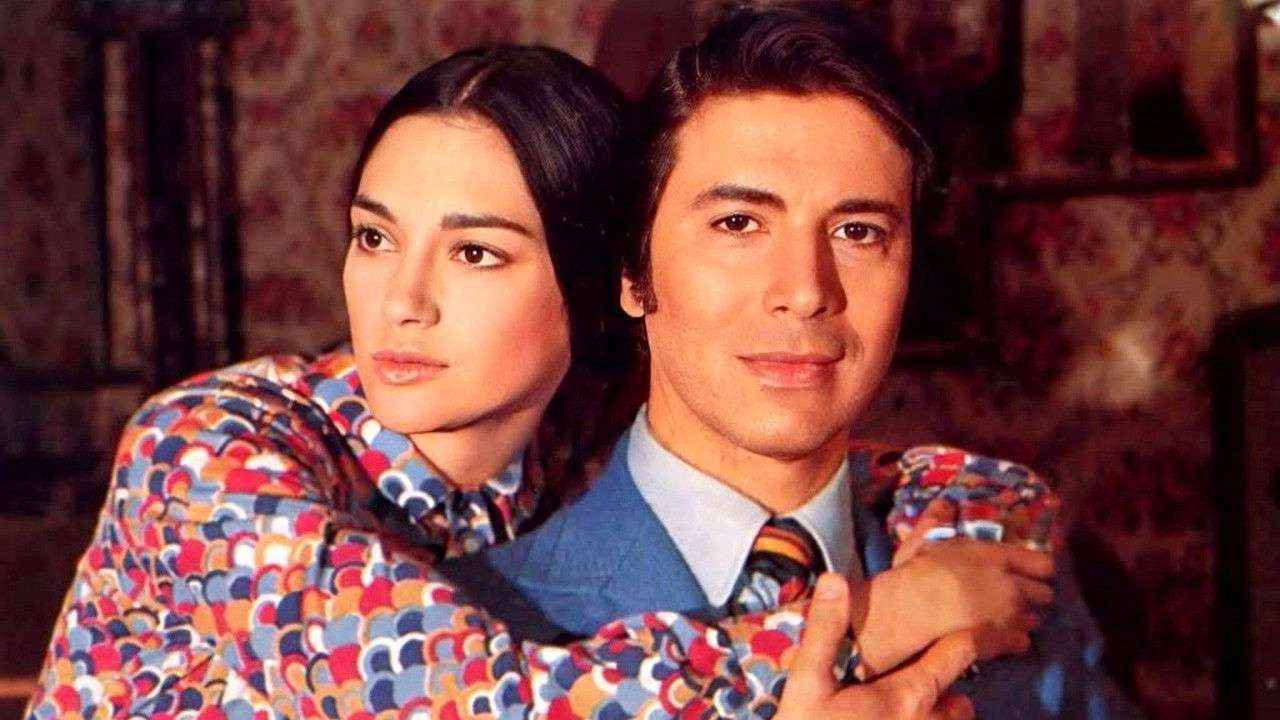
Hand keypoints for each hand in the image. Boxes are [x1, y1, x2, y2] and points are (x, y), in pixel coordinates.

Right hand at [777, 573, 1030, 719]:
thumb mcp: (806, 681)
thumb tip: (836, 579)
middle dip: (952, 690)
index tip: (1003, 628)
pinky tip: (903, 719)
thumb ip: (825, 630)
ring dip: (942, 716)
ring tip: (916, 708)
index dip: (981, 636)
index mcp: (907, 695)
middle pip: (960, 702)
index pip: (958, 653)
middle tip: (930, 677)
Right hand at [855, 539, 1052, 674]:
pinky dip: (1015, 640)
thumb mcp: (925, 540)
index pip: (1042, 563)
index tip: (1031, 572)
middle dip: (1034, 595)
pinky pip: (1023, 641)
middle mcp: (1012, 584)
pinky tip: (1001, 637)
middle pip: (1045, 593)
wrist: (913, 608)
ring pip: (1035, 617)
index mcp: (997, 557)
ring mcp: (1010, 614)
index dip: (1039, 568)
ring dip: (1024, 617)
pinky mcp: (1005, 639)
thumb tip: (944, 503)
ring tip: (1007, 617)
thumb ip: (939, 521)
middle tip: (1018, 596)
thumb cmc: (917, 571)